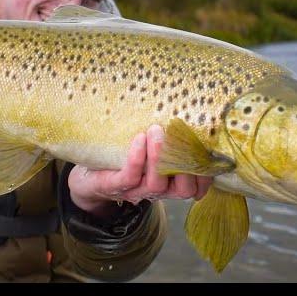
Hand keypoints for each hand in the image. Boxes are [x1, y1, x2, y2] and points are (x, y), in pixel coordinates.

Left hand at [68, 125, 212, 217]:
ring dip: (158, 156)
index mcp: (171, 182)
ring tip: (155, 130)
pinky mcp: (116, 186)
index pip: (197, 186)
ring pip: (156, 184)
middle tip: (177, 134)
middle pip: (183, 189)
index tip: (206, 149)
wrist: (90, 174)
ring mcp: (137, 190)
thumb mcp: (151, 148)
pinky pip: (130, 176)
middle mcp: (158, 190)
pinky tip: (139, 139)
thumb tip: (188, 105)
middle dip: (184, 163)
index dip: (205, 173)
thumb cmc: (126, 156)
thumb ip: (169, 138)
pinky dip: (137, 158)